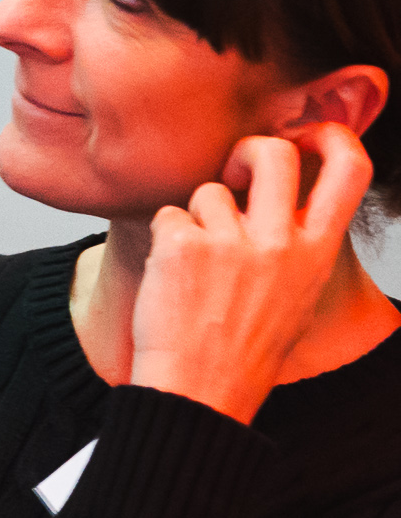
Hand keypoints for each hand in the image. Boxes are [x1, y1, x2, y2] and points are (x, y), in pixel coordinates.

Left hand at [127, 120, 373, 425]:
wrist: (201, 387)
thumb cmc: (246, 342)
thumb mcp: (297, 289)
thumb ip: (297, 239)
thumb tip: (284, 189)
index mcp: (318, 251)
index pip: (350, 170)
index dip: (334, 134)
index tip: (311, 130)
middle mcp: (282, 241)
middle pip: (274, 151)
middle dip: (248, 151)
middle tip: (234, 176)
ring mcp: (233, 241)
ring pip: (208, 189)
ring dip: (197, 217)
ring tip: (200, 267)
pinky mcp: (185, 243)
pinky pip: (170, 214)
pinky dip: (167, 239)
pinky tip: (176, 277)